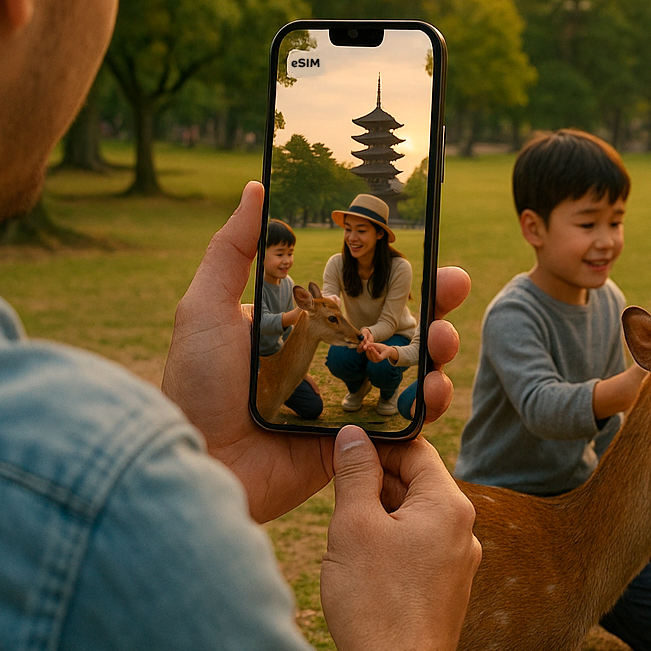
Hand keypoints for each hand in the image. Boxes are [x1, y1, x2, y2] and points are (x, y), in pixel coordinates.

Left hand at [163, 181, 470, 521]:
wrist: (197, 463)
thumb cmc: (195, 387)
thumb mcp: (205, 308)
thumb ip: (232, 251)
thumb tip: (254, 187)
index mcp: (304, 330)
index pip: (363, 296)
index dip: (398, 276)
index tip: (427, 252)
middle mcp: (331, 363)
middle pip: (397, 329)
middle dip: (434, 306)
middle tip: (455, 284)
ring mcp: (347, 404)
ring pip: (409, 373)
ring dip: (438, 352)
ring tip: (445, 340)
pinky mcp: (356, 445)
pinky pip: (403, 425)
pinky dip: (426, 406)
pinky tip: (434, 388)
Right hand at [322, 426, 480, 650]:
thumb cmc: (375, 603)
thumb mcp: (354, 525)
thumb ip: (354, 473)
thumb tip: (353, 435)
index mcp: (449, 506)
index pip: (417, 450)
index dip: (379, 442)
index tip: (347, 446)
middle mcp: (464, 531)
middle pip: (417, 484)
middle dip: (376, 480)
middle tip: (337, 486)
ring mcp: (458, 563)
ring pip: (415, 518)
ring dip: (380, 514)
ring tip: (346, 528)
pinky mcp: (447, 589)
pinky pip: (419, 548)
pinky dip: (391, 543)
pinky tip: (362, 560)